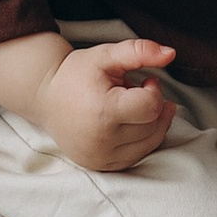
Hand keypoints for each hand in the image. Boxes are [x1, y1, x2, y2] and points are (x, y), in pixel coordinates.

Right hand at [37, 38, 176, 171]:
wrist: (45, 97)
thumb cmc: (77, 74)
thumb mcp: (106, 55)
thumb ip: (140, 51)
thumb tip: (171, 53)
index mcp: (104, 112)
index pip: (151, 107)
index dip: (154, 90)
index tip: (145, 81)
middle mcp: (102, 141)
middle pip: (153, 126)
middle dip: (151, 107)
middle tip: (133, 92)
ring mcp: (101, 158)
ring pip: (149, 144)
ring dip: (149, 124)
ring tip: (130, 108)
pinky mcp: (100, 166)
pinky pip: (136, 157)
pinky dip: (141, 140)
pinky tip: (129, 124)